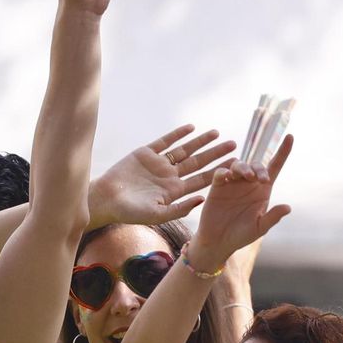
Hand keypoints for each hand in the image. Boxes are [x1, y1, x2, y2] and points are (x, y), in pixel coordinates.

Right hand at [89, 125, 235, 227]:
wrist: (106, 199)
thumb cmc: (130, 212)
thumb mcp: (158, 214)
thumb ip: (180, 208)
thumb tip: (202, 200)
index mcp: (175, 192)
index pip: (202, 179)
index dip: (219, 172)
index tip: (236, 165)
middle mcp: (169, 176)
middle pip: (198, 162)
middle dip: (216, 153)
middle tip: (234, 144)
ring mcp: (158, 164)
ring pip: (184, 150)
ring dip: (200, 141)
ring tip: (216, 132)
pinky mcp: (145, 153)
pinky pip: (165, 141)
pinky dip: (177, 134)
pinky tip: (191, 127)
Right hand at [187, 135, 293, 272]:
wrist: (218, 242)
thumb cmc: (241, 235)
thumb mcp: (259, 228)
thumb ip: (272, 217)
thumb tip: (288, 207)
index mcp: (262, 190)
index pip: (274, 166)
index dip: (283, 151)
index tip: (290, 136)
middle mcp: (248, 183)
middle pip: (256, 165)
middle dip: (259, 168)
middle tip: (261, 178)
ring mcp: (233, 183)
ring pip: (239, 165)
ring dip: (243, 167)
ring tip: (246, 177)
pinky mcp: (218, 186)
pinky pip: (221, 172)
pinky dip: (224, 171)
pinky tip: (227, 177)